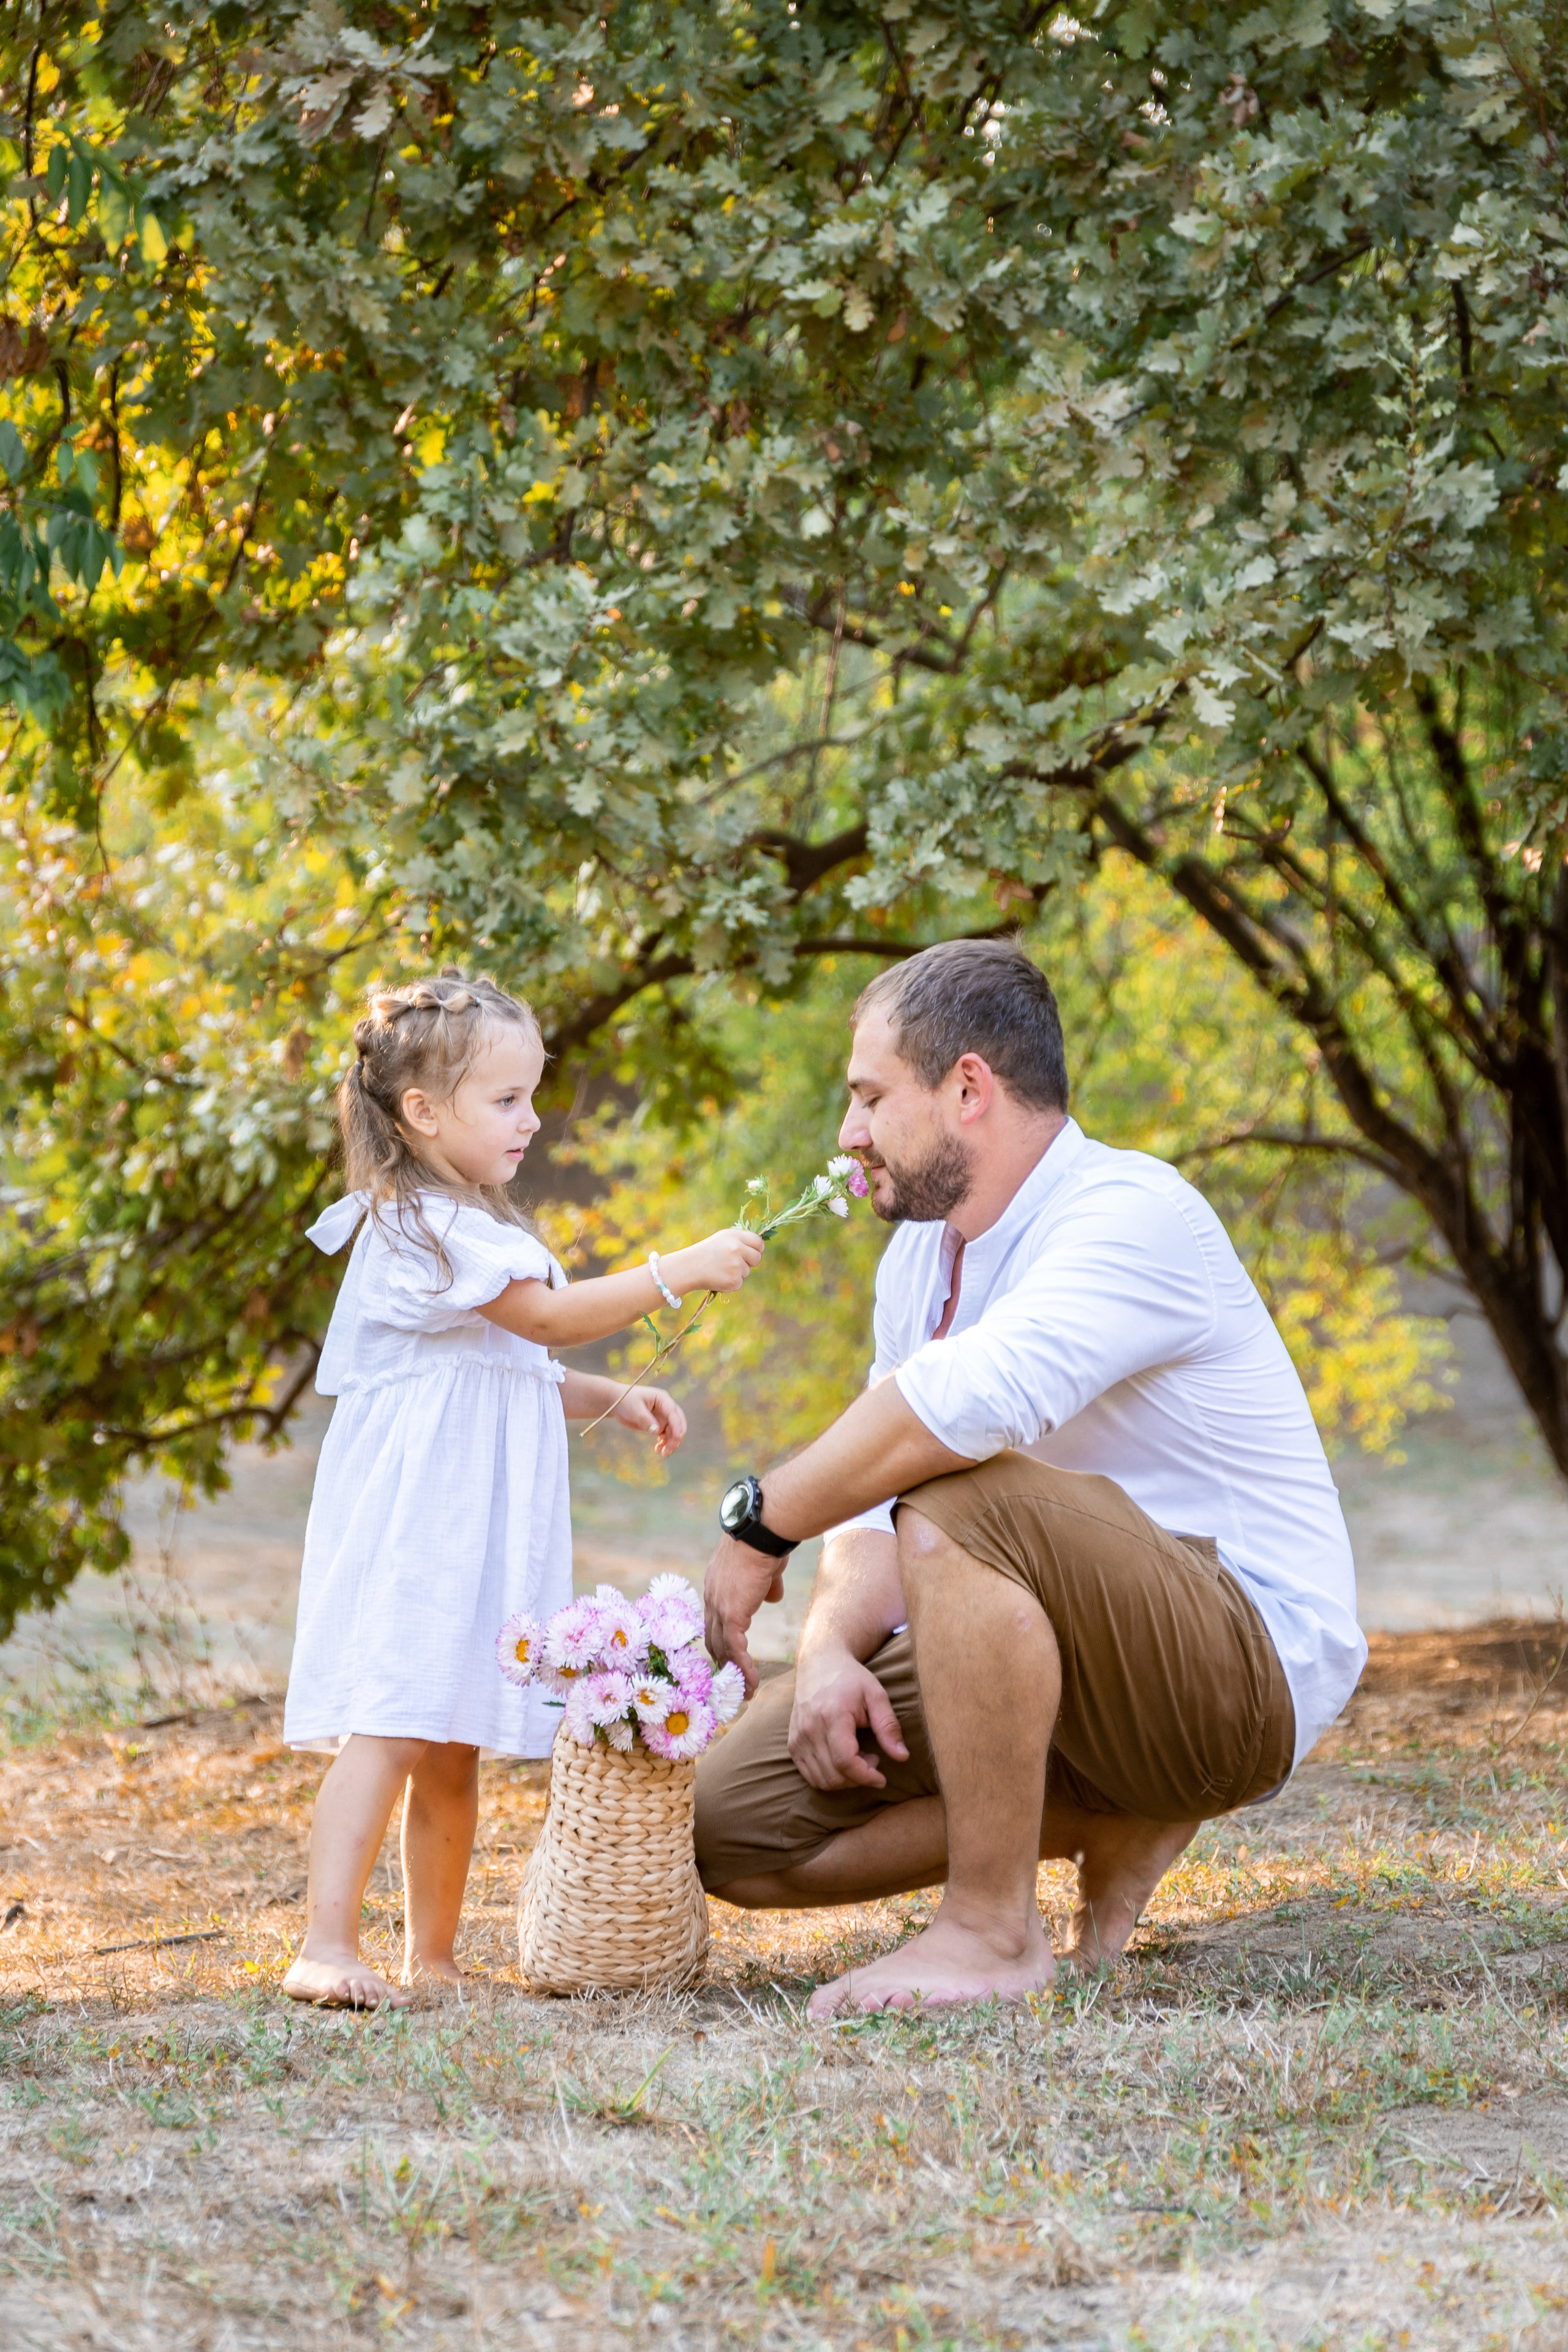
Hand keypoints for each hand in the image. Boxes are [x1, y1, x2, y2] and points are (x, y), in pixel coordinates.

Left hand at [611, 1385, 685, 1457]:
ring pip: (672, 1432)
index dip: (677, 1425)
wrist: (617, 1403)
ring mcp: (663, 1417)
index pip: (673, 1413)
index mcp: (662, 1399)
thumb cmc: (625, 1400)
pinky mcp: (658, 1425)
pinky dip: (664, 1443)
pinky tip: (658, 1450)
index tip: (677, 1437)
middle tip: (669, 1450)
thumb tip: (657, 1432)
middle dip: (676, 1437)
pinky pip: (665, 1435)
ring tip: (664, 1454)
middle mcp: (666, 1408)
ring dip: (671, 1443)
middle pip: (677, 1423)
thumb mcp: (634, 1409)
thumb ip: (645, 1419)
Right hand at [664, 1225, 763, 1297]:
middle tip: (735, 1262)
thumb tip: (758, 1247)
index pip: (758, 1242)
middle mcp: (737, 1249)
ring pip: (746, 1271)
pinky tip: (718, 1277)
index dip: (757, 1248)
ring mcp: (736, 1266)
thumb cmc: (705, 1252)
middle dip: (750, 1261)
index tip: (753, 1252)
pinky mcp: (734, 1281)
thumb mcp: (722, 1239)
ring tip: (719, 1269)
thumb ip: (740, 1241)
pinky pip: (739, 1282)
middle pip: (757, 1258)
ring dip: (737, 1272)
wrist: (689, 1267)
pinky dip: (730, 1282)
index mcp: (734, 1236)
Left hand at [703, 1533, 785, 1693]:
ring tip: (745, 1692)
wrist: (762, 1531)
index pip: (715, 1620)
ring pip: (722, 1648)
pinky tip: (752, 1682)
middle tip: (733, 1683)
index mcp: (716, 1586)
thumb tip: (772, 1596)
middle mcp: (711, 1597)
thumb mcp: (765, 1568)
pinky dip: (743, 1668)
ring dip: (733, 1672)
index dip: (722, 1640)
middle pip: (713, 1638)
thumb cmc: (767, 1542)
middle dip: (723, 1662)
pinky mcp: (732, 1614)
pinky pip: (736, 1649)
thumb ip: (766, 1585)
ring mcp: (719, 1606)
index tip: (730, 1657)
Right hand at [788, 1643, 909, 1791]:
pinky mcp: (793, 1744)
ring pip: (821, 1780)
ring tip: (858, 1759)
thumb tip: (902, 1757)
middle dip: (859, 1778)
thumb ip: (888, 1726)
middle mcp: (809, 1729)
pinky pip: (809, 1775)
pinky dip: (828, 1778)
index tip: (882, 1778)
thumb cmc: (851, 1679)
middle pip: (834, 1775)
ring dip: (844, 1780)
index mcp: (832, 1716)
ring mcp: (798, 1738)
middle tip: (873, 1760)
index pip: (845, 1761)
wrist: (819, 1664)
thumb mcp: (876, 1696)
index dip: (866, 1777)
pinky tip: (842, 1761)